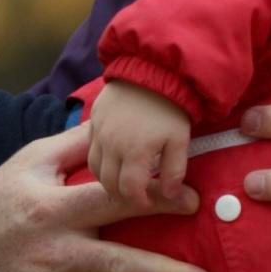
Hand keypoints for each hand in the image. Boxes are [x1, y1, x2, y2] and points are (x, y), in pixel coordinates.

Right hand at [87, 81, 193, 213]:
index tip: (147, 202)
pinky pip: (90, 148)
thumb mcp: (180, 140)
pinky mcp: (93, 120)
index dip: (138, 201)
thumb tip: (169, 195)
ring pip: (94, 168)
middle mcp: (111, 145)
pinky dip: (99, 160)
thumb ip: (174, 170)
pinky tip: (113, 159)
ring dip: (107, 179)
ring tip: (123, 179)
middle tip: (135, 193)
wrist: (152, 69)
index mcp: (135, 152)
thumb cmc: (171, 107)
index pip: (128, 190)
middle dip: (121, 193)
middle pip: (107, 183)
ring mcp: (99, 132)